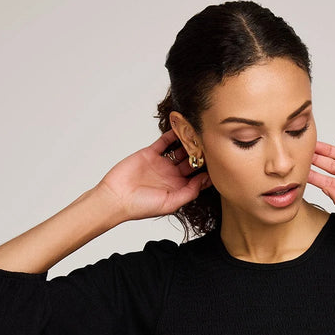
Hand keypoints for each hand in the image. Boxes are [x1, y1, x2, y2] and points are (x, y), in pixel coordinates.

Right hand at [94, 128, 211, 221]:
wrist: (116, 198)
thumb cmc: (141, 206)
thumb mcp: (170, 203)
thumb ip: (189, 192)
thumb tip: (205, 180)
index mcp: (178, 189)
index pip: (198, 178)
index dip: (207, 170)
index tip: (218, 162)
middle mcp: (172, 176)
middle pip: (191, 162)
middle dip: (200, 154)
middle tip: (210, 144)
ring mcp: (162, 164)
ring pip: (180, 150)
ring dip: (189, 143)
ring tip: (199, 134)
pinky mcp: (150, 153)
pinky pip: (165, 142)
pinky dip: (173, 134)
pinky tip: (182, 127)